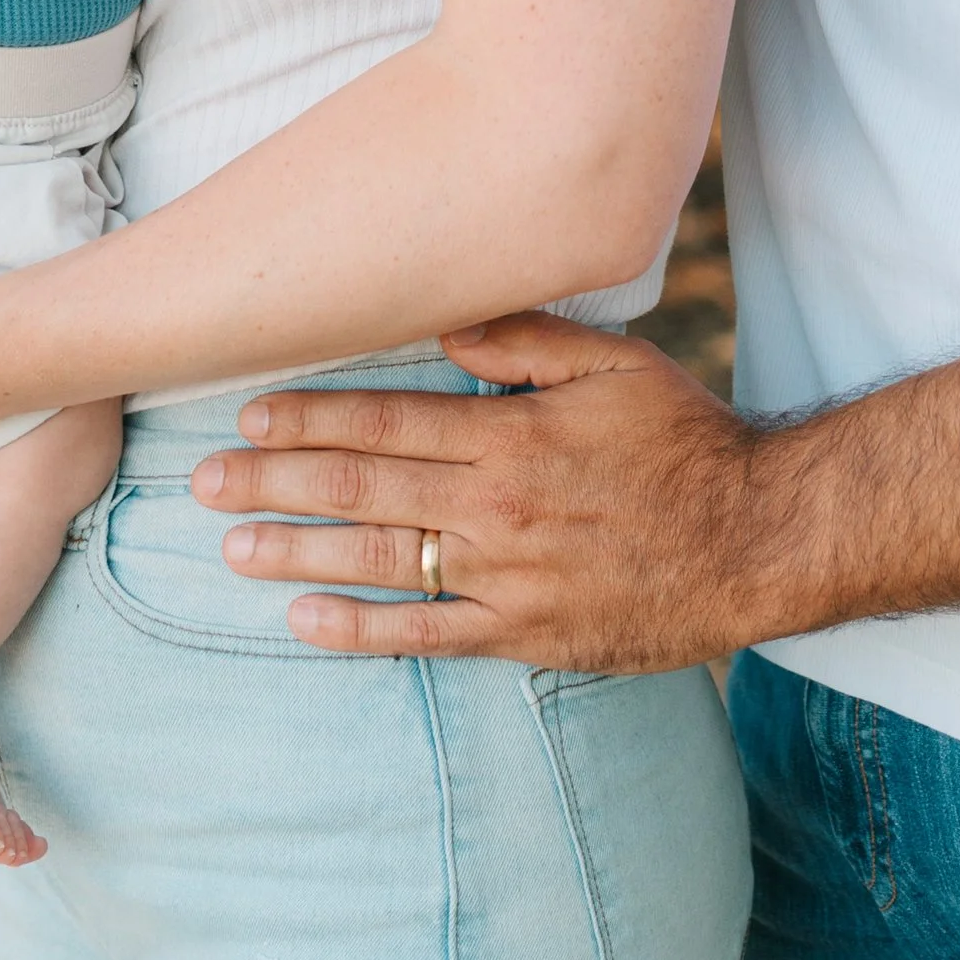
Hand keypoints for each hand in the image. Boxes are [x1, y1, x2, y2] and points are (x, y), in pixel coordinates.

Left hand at [189, 314, 767, 672]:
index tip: (248, 414)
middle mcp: (495, 502)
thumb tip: (443, 324)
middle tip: (204, 484)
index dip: (309, 416)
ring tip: (232, 548)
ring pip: (378, 560)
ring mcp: (505, 574)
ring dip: (296, 554)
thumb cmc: (685, 441)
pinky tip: (304, 623)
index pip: (385, 419)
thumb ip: (525, 340)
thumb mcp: (615, 364)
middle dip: (275, 483)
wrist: (755, 540)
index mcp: (509, 431)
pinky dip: (359, 630)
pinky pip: (425, 635)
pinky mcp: (522, 633)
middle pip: (362, 487)